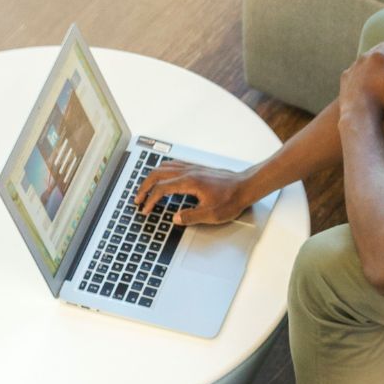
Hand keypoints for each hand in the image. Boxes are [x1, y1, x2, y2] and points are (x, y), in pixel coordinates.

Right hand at [134, 161, 251, 225]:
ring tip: (146, 188)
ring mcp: (192, 168)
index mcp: (189, 182)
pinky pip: (173, 165)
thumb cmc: (232, 199)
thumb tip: (175, 218)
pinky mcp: (197, 168)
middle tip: (137, 199)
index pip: (161, 189)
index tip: (145, 210)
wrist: (246, 186)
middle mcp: (188, 172)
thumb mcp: (212, 215)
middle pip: (157, 174)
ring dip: (152, 177)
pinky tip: (163, 177)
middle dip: (144, 187)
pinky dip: (162, 171)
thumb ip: (191, 217)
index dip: (150, 200)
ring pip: (164, 167)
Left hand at [339, 39, 383, 119]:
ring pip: (367, 58)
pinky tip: (369, 83)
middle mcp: (365, 57)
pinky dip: (364, 73)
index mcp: (381, 56)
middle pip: (381, 48)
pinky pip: (356, 69)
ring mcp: (353, 66)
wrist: (358, 117)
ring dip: (376, 63)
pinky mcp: (345, 76)